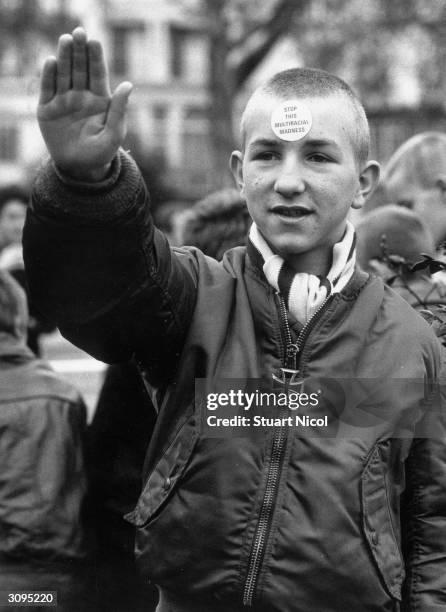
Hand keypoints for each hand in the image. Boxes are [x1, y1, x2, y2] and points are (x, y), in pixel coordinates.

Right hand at [37, 27, 132, 181]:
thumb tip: (128, 84)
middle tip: (78, 32)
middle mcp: (81, 97)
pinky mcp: (47, 110)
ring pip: (63, 74)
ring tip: (65, 40)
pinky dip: (48, 76)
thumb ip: (119, 110)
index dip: (96, 58)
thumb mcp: (114, 134)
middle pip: (79, 69)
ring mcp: (63, 101)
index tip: (95, 41)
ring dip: (64, 57)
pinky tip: (51, 61)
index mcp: (99, 100)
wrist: (80, 170)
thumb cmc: (102, 153)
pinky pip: (47, 89)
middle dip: (79, 51)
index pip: (97, 74)